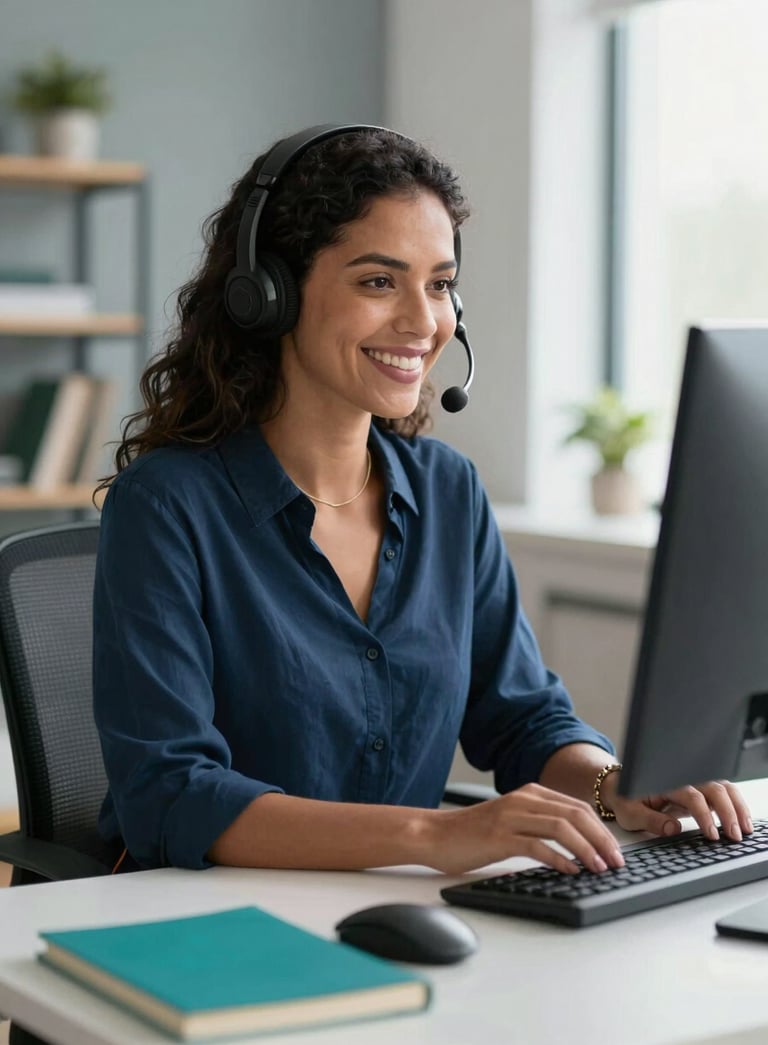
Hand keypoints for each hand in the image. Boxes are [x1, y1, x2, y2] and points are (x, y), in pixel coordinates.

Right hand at [430, 783, 625, 875]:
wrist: (434, 834)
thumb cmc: (473, 833)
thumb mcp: (512, 820)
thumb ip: (540, 824)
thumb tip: (578, 848)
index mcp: (530, 793)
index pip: (578, 807)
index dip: (602, 830)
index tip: (616, 851)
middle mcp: (523, 799)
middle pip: (575, 815)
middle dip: (601, 840)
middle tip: (616, 862)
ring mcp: (511, 816)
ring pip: (561, 828)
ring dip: (586, 850)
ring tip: (599, 868)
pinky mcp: (499, 836)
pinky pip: (538, 846)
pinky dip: (559, 859)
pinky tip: (570, 871)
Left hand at [602, 775, 752, 841]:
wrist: (621, 787)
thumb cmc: (626, 799)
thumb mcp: (630, 813)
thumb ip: (651, 820)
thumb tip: (673, 828)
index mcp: (665, 782)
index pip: (692, 795)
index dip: (704, 815)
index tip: (712, 835)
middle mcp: (683, 779)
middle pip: (714, 788)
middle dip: (728, 811)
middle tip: (735, 836)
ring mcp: (693, 783)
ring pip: (722, 787)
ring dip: (737, 806)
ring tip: (745, 829)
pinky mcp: (699, 791)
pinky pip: (722, 793)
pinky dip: (735, 805)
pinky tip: (742, 821)